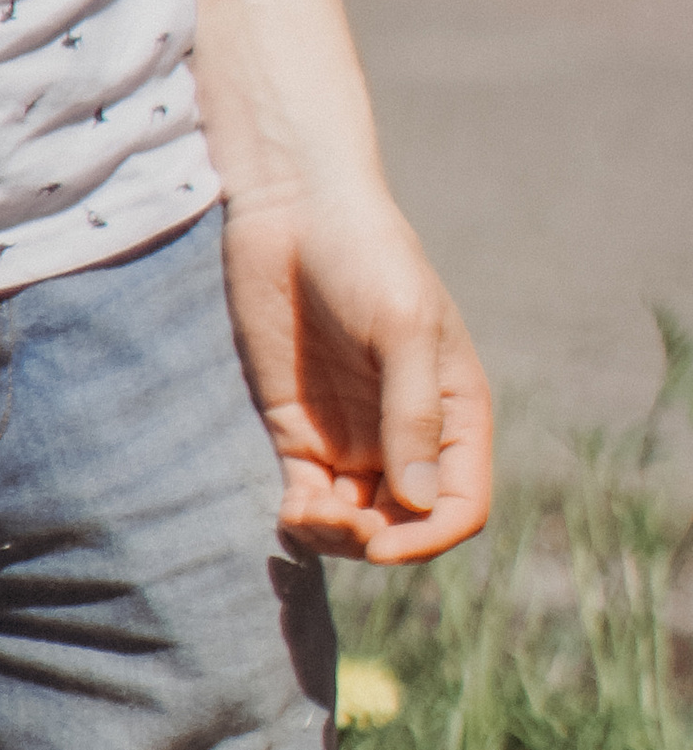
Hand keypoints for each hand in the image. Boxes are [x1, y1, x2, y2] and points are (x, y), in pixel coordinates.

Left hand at [219, 176, 492, 561]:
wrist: (291, 208)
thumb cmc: (365, 254)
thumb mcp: (403, 327)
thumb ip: (412, 413)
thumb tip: (421, 503)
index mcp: (453, 413)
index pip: (460, 503)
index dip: (431, 537)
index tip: (387, 541)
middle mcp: (406, 435)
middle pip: (405, 523)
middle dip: (378, 541)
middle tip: (338, 520)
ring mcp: (350, 435)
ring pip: (355, 522)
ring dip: (337, 538)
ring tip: (306, 514)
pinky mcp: (297, 428)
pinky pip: (307, 497)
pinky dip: (302, 521)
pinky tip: (290, 515)